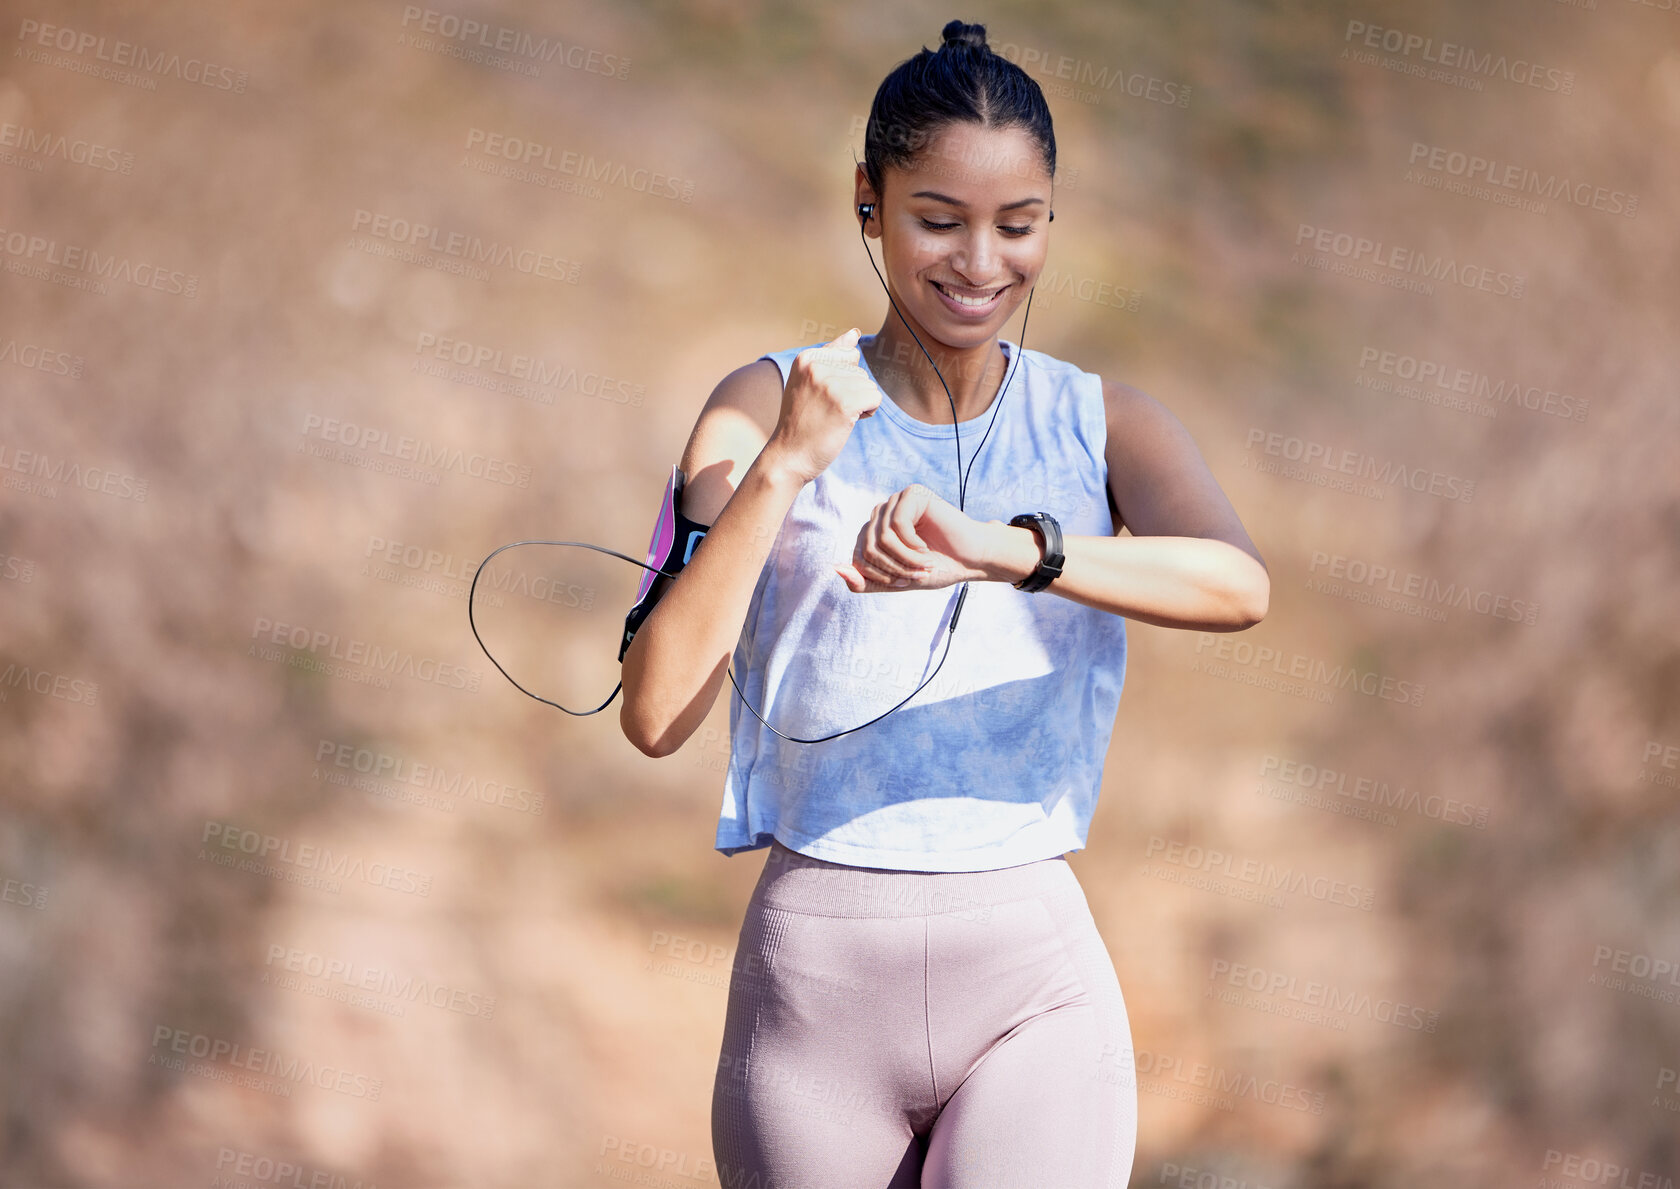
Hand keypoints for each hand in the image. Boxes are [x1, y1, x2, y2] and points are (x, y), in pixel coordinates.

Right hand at [762, 327, 882, 484]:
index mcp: (806, 357)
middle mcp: (816, 366)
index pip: (850, 356)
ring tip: (833, 418)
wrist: (788, 457)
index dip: (844, 379)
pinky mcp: (843, 403)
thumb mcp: (808, 382)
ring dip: (859, 405)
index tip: (822, 397)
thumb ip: (831, 355)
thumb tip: (855, 333)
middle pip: (860, 372)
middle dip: (852, 393)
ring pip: (869, 386)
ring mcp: (829, 384)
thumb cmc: (801, 422)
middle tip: (826, 412)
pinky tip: (846, 423)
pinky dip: (867, 413)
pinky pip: (875, 398)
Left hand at [834, 483, 1000, 592]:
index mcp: (875, 531)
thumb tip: (836, 569)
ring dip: (904, 559)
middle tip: (917, 575)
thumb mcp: (896, 581)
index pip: (859, 556)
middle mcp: (882, 513)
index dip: (880, 576)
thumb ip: (865, 581)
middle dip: (893, 568)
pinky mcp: (911, 494)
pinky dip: (912, 544)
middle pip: (868, 547)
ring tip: (924, 564)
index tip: (904, 583)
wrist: (971, 559)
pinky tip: (926, 547)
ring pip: (882, 537)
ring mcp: (896, 501)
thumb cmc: (937, 567)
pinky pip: (897, 524)